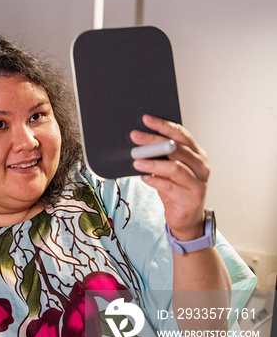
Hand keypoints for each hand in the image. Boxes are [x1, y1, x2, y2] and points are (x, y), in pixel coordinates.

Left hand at [130, 115, 209, 240]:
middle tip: (135, 137)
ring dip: (153, 163)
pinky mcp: (191, 198)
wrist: (186, 217)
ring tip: (136, 161)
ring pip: (175, 167)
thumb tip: (138, 141)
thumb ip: (161, 155)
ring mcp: (198, 182)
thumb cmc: (176, 188)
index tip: (146, 119)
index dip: (163, 125)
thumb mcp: (169, 169)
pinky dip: (155, 180)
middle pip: (176, 148)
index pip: (181, 134)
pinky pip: (170, 187)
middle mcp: (201, 166)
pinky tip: (144, 178)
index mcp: (196, 153)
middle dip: (153, 141)